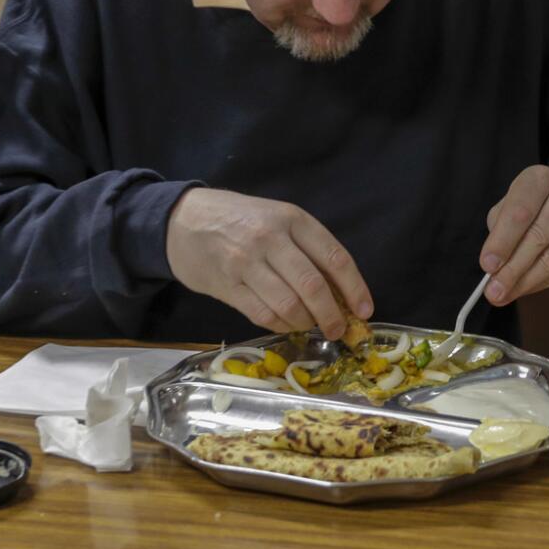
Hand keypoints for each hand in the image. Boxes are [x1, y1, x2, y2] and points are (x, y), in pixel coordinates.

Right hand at [165, 188, 373, 337]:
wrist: (183, 220)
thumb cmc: (239, 219)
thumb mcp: (277, 218)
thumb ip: (306, 248)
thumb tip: (341, 291)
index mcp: (291, 218)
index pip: (334, 257)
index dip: (355, 288)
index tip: (365, 311)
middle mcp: (270, 238)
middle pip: (313, 286)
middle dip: (332, 315)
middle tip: (338, 330)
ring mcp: (246, 262)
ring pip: (289, 304)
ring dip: (306, 322)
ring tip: (310, 326)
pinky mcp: (227, 285)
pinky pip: (263, 314)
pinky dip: (281, 324)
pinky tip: (286, 323)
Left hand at [479, 165, 548, 306]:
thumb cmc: (536, 207)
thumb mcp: (513, 203)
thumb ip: (500, 229)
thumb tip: (493, 267)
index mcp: (540, 179)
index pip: (520, 211)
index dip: (502, 241)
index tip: (487, 265)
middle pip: (537, 237)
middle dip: (511, 269)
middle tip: (493, 291)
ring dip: (525, 282)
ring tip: (503, 295)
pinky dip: (540, 283)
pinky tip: (524, 288)